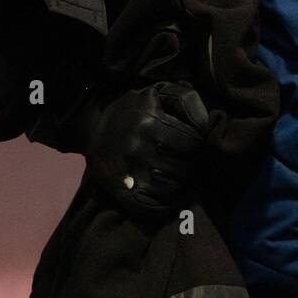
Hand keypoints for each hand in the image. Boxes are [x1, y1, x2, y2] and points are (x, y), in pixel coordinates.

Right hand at [59, 79, 210, 217]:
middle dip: (190, 164)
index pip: (193, 143)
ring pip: (173, 188)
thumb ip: (186, 99)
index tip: (193, 143)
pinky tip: (166, 191)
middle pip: (185, 167)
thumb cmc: (133, 108)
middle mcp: (138, 148)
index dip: (198, 144)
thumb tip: (205, 124)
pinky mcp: (121, 192)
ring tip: (174, 171)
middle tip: (185, 159)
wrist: (92, 126)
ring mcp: (129, 173)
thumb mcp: (158, 91)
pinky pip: (153, 206)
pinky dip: (165, 203)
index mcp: (149, 122)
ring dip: (179, 182)